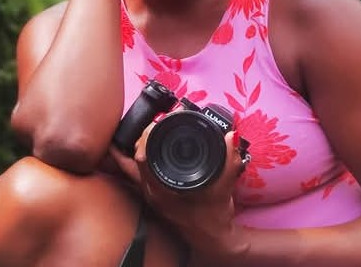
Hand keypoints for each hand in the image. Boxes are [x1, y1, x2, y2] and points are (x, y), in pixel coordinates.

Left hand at [110, 121, 248, 259]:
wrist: (212, 238)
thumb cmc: (214, 215)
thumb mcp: (225, 187)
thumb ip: (229, 161)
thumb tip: (230, 136)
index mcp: (163, 190)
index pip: (143, 157)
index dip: (147, 135)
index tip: (158, 120)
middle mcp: (152, 192)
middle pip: (132, 159)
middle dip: (140, 136)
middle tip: (153, 120)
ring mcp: (150, 195)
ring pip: (130, 167)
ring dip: (133, 147)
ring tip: (136, 128)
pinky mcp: (154, 195)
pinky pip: (136, 173)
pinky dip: (135, 158)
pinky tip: (138, 147)